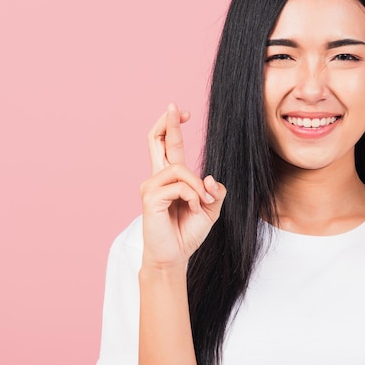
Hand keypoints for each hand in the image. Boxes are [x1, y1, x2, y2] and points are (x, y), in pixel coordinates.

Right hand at [140, 103, 225, 268]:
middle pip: (156, 140)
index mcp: (170, 178)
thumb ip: (214, 191)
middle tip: (174, 107)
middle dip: (167, 123)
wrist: (175, 256)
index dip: (173, 127)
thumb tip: (210, 176)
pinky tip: (192, 209)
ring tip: (200, 204)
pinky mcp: (150, 198)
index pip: (167, 145)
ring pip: (180, 169)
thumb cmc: (187, 232)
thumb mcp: (209, 208)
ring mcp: (150, 187)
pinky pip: (179, 186)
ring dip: (197, 187)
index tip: (182, 112)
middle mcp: (157, 178)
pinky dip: (192, 197)